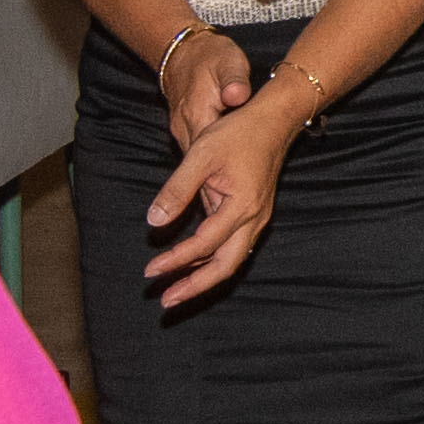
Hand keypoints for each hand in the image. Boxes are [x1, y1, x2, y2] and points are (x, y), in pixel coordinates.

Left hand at [145, 87, 297, 306]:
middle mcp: (254, 220)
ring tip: (176, 289)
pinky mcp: (254, 216)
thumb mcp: (200, 155)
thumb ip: (176, 190)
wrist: (273, 121)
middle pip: (225, 267)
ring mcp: (257, 220)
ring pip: (231, 260)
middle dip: (195, 287)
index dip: (175, 260)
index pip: (204, 244)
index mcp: (242, 207)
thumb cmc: (237, 133)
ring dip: (204, 277)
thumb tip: (153, 222)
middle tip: (166, 301)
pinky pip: (233, 248)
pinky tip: (194, 264)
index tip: (150, 271)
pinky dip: (213, 260)